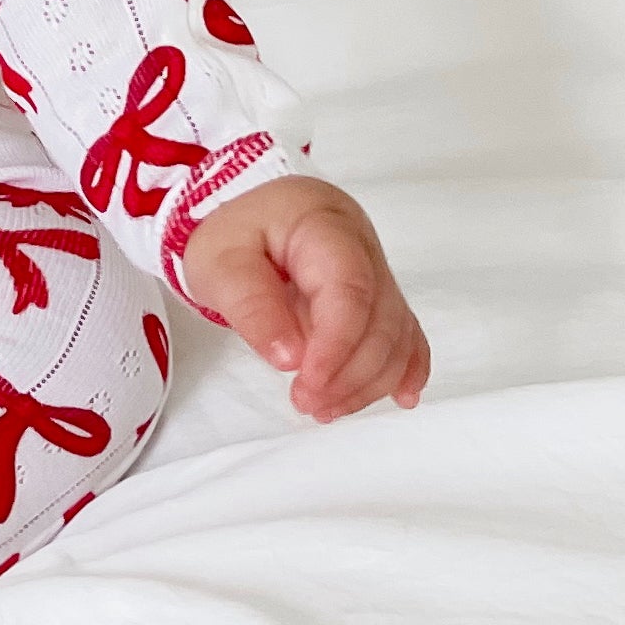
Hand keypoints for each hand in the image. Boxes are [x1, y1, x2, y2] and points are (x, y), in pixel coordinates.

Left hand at [179, 176, 429, 422]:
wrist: (257, 216)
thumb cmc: (236, 236)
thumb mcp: (218, 262)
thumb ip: (250, 304)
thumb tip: (290, 358)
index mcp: (323, 226)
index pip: (349, 289)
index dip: (337, 344)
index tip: (309, 384)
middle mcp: (363, 247)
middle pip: (380, 318)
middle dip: (349, 373)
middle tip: (305, 402)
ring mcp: (379, 272)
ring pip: (396, 333)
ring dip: (368, 381)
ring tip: (324, 408)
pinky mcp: (383, 296)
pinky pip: (407, 333)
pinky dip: (404, 367)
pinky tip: (401, 397)